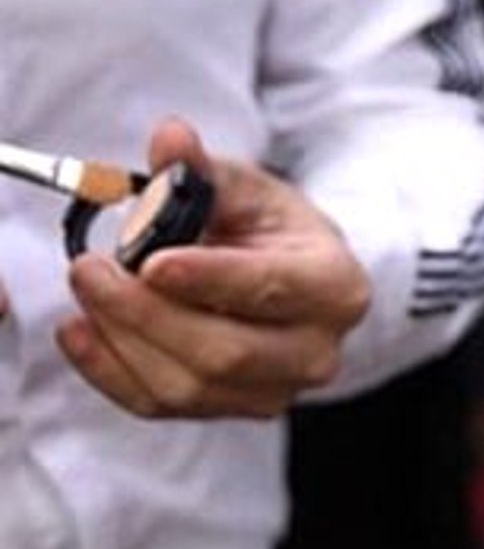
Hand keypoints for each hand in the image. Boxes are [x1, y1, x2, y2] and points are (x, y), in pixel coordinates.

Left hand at [56, 117, 370, 417]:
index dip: (210, 279)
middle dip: (146, 313)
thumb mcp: (248, 191)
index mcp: (336, 286)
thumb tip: (171, 139)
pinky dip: (109, 369)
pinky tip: (83, 329)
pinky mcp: (232, 409)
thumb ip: (204, 171)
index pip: (272, 289)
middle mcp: (316, 349)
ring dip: (122, 339)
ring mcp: (276, 389)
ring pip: (187, 385)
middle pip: (225, 351)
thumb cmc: (272, 233)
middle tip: (91, 269)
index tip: (152, 261)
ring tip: (88, 290)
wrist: (289, 281)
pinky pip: (161, 404)